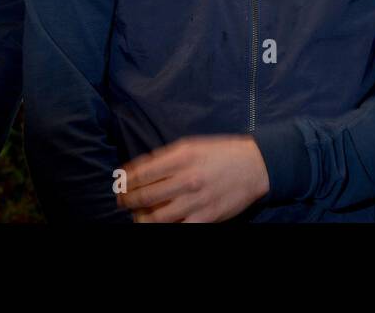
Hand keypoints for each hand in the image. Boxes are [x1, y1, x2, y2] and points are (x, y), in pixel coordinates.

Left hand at [117, 136, 269, 222]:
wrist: (255, 166)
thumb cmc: (221, 152)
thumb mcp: (192, 145)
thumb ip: (166, 157)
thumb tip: (139, 170)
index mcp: (181, 157)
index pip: (141, 173)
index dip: (124, 182)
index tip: (119, 184)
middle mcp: (186, 179)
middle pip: (144, 197)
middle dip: (127, 201)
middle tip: (122, 202)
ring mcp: (196, 201)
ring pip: (156, 218)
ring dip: (140, 218)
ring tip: (137, 216)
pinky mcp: (206, 218)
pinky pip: (178, 229)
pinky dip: (164, 228)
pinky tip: (159, 225)